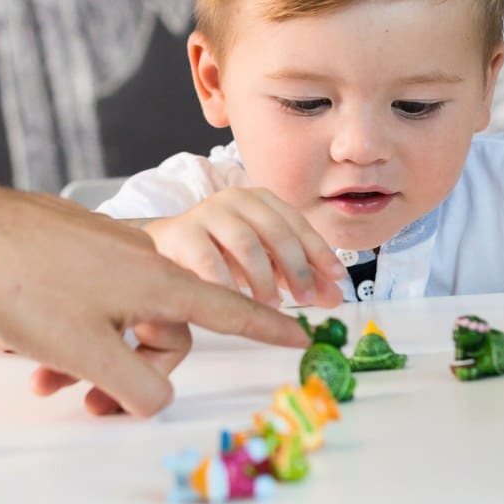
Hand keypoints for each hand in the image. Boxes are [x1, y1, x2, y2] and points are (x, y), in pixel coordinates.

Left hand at [0, 182, 308, 417]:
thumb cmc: (27, 287)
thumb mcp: (88, 353)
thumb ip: (136, 387)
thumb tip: (157, 400)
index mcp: (157, 281)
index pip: (227, 310)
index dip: (266, 329)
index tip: (302, 333)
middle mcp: (141, 258)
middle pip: (164, 327)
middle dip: (132, 370)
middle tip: (87, 401)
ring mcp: (106, 247)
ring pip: (121, 315)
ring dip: (95, 352)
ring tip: (46, 377)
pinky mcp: (74, 243)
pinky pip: (94, 295)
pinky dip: (75, 327)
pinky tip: (35, 343)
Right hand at [143, 187, 346, 307]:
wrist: (167, 246)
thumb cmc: (220, 251)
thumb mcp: (264, 261)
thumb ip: (298, 275)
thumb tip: (334, 296)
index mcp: (260, 200)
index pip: (296, 222)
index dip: (319, 250)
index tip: (337, 276)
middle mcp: (235, 199)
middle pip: (275, 230)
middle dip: (296, 266)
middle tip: (306, 298)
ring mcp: (207, 213)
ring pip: (245, 242)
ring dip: (263, 277)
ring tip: (271, 304)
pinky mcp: (183, 232)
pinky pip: (209, 259)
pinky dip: (228, 282)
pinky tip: (237, 302)